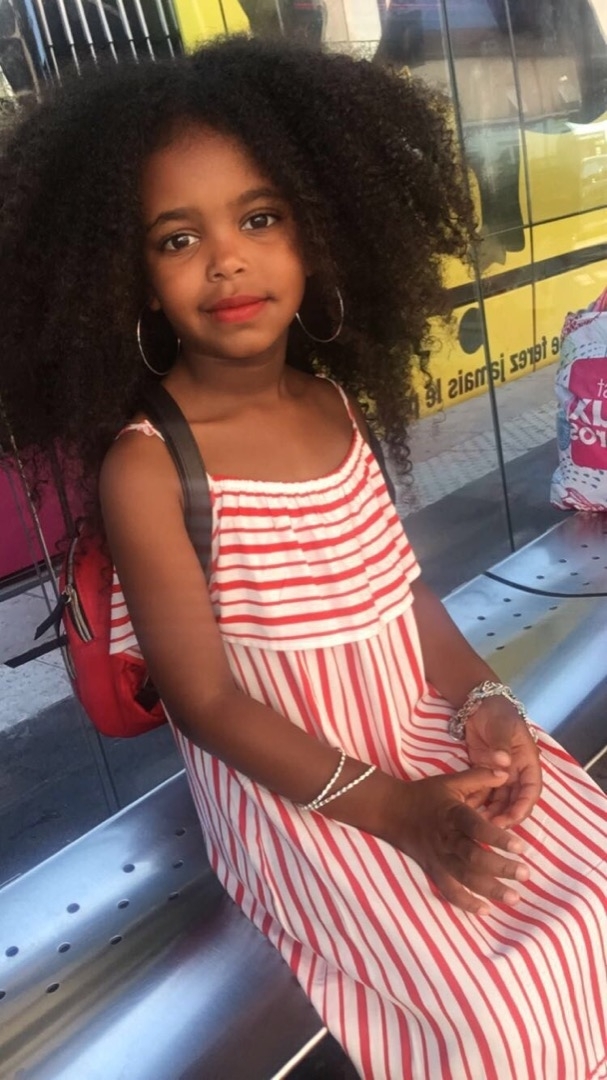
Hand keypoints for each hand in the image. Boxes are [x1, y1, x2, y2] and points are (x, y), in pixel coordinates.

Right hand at [385, 768, 529, 915]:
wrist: (391, 810)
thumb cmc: (426, 795)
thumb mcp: (451, 781)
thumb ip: (480, 776)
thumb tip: (507, 770)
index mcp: (452, 814)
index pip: (476, 827)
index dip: (498, 838)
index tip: (521, 847)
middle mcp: (445, 839)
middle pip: (473, 857)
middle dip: (500, 868)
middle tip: (526, 874)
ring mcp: (438, 857)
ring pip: (464, 878)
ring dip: (490, 889)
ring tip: (514, 897)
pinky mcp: (432, 870)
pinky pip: (448, 890)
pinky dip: (465, 902)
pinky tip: (485, 910)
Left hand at [464, 698, 541, 827]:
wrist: (478, 704)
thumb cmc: (497, 713)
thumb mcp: (502, 727)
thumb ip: (502, 745)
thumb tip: (503, 763)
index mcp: (527, 761)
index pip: (531, 789)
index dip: (524, 806)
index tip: (513, 818)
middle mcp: (516, 771)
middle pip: (515, 799)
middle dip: (507, 815)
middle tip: (493, 828)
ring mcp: (500, 773)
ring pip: (500, 799)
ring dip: (493, 812)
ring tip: (480, 824)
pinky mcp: (484, 772)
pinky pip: (484, 792)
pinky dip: (479, 802)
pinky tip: (469, 812)